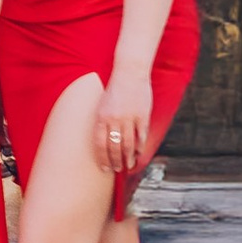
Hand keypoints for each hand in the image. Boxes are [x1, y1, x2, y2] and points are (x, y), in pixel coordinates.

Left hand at [96, 62, 155, 187]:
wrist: (129, 73)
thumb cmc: (114, 89)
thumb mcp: (102, 104)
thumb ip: (103, 122)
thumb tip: (105, 142)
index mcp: (101, 116)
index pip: (99, 144)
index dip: (102, 158)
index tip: (104, 168)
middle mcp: (114, 119)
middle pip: (114, 147)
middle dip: (115, 161)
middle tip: (117, 170)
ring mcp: (129, 118)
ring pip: (128, 144)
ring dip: (128, 158)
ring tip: (128, 166)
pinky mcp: (142, 116)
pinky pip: (141, 136)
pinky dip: (140, 147)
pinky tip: (138, 154)